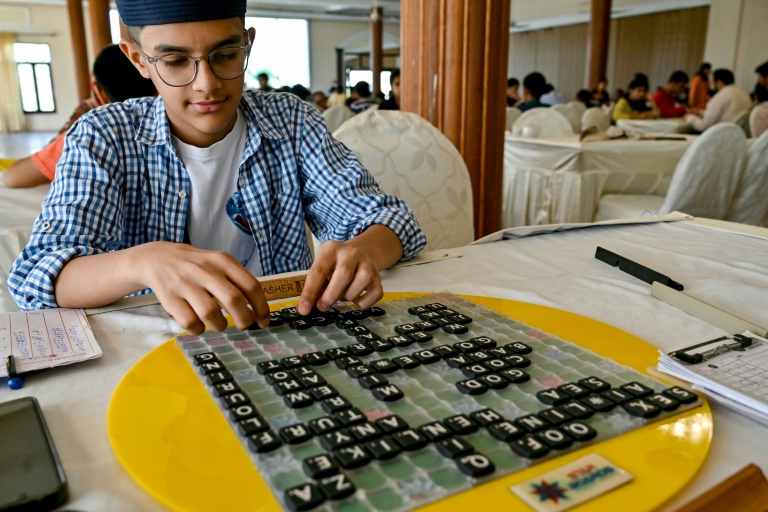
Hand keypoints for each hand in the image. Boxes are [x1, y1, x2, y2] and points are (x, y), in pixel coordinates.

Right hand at [138, 242, 269, 334]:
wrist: (158, 259)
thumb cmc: (197, 266)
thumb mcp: (219, 263)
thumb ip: (237, 281)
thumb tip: (258, 311)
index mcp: (223, 261)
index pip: (251, 285)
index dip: (261, 307)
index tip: (263, 321)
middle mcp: (205, 270)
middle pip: (233, 299)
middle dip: (244, 319)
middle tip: (244, 326)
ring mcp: (186, 284)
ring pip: (211, 313)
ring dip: (220, 325)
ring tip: (220, 324)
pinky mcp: (170, 298)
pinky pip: (190, 322)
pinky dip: (198, 329)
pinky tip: (200, 326)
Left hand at [297, 225, 402, 314]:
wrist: (363, 252)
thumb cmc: (336, 264)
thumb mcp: (323, 267)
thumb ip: (315, 286)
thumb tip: (305, 308)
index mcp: (331, 249)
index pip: (318, 271)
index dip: (310, 292)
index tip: (304, 310)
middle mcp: (351, 253)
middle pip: (343, 274)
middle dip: (331, 295)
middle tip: (322, 307)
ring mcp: (367, 264)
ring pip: (361, 282)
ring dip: (348, 296)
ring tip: (342, 295)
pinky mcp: (379, 277)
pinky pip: (375, 293)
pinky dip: (364, 302)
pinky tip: (356, 299)